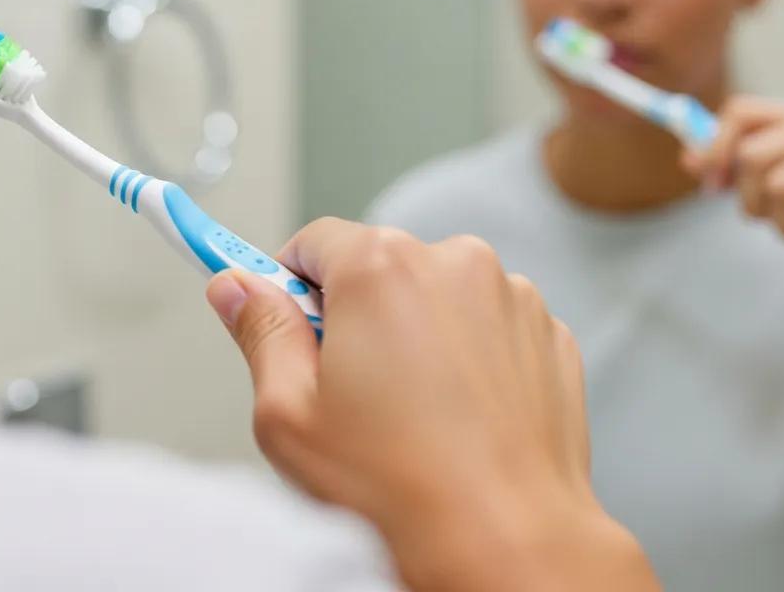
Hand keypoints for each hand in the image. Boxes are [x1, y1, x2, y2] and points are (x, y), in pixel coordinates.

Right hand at [207, 218, 658, 591]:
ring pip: (438, 293)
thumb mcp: (290, 414)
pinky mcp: (547, 330)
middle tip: (352, 387)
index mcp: (382, 267)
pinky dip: (472, 353)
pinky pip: (491, 322)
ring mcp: (510, 293)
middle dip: (359, 312)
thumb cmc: (398, 491)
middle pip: (381, 264)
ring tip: (416, 411)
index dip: (292, 282)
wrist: (509, 544)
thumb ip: (260, 332)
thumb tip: (236, 286)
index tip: (287, 317)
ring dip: (420, 330)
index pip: (315, 239)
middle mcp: (453, 260)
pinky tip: (463, 413)